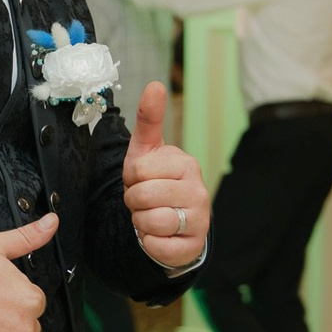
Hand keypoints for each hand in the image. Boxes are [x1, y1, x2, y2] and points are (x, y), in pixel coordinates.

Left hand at [121, 82, 208, 269]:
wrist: (173, 224)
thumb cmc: (157, 183)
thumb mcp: (147, 151)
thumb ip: (149, 120)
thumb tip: (154, 85)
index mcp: (186, 163)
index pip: (138, 171)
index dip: (131, 179)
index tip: (141, 180)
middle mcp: (198, 189)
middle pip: (141, 196)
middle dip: (134, 201)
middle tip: (144, 201)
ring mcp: (199, 218)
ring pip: (151, 221)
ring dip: (141, 222)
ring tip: (151, 216)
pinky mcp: (193, 246)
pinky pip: (158, 246)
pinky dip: (149, 243)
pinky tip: (158, 235)